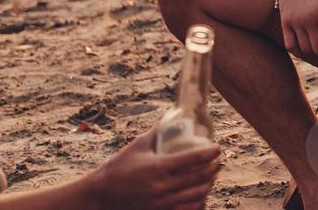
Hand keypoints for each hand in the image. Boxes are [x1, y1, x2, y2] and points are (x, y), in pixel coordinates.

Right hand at [86, 128, 219, 209]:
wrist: (99, 197)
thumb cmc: (117, 168)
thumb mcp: (137, 146)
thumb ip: (157, 132)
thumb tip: (173, 116)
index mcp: (159, 167)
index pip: (194, 158)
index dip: (211, 153)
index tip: (218, 148)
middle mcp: (163, 186)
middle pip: (200, 177)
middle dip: (213, 168)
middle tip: (217, 161)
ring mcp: (162, 203)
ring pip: (197, 195)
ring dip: (208, 185)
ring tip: (211, 176)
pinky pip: (186, 209)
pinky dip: (197, 202)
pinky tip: (200, 194)